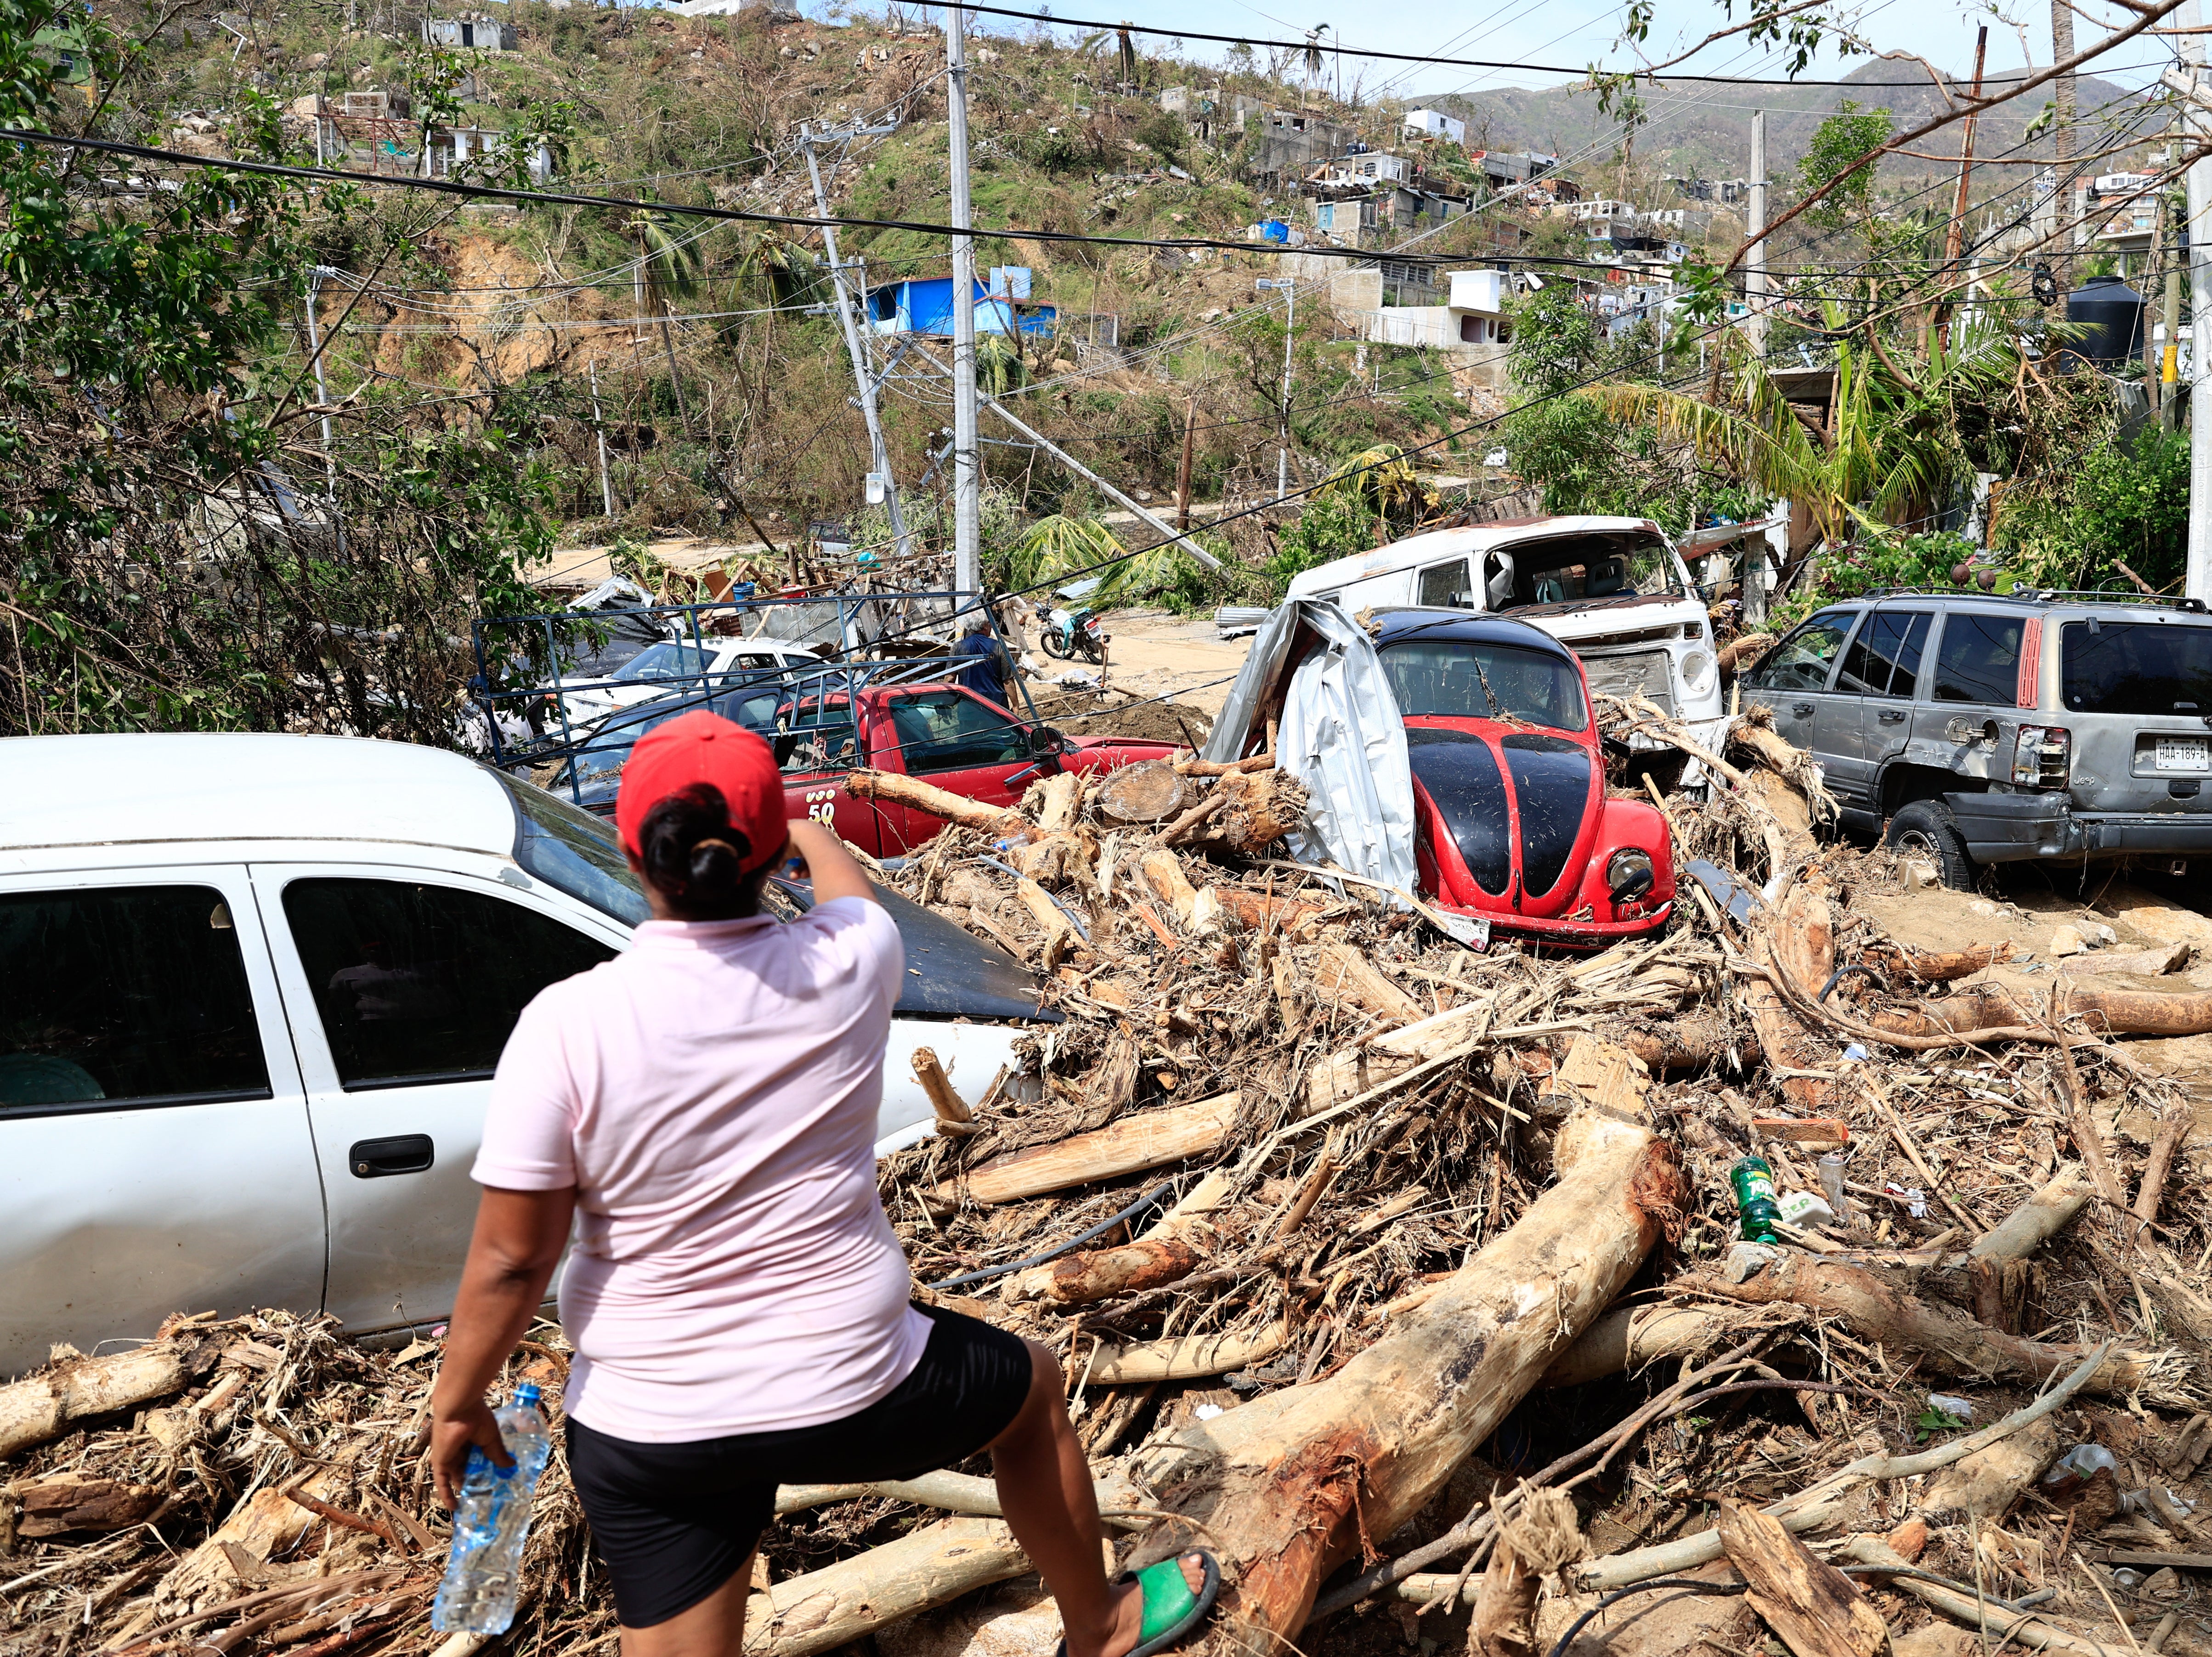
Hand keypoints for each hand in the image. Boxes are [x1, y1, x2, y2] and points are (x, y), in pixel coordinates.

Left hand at [429, 1395, 512, 1510]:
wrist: (460, 1410)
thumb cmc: (477, 1419)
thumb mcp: (492, 1440)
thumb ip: (498, 1454)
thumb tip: (512, 1465)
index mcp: (472, 1441)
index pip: (478, 1460)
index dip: (486, 1470)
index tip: (495, 1480)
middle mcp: (459, 1450)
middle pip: (467, 1470)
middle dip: (476, 1481)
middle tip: (487, 1494)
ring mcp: (449, 1457)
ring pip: (457, 1477)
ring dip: (465, 1488)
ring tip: (477, 1502)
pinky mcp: (441, 1463)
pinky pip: (442, 1482)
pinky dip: (446, 1494)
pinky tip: (454, 1507)